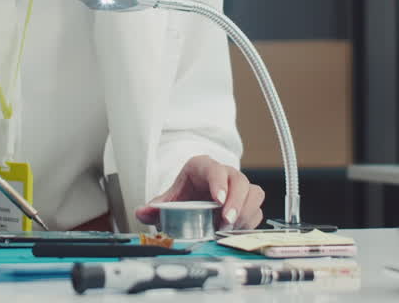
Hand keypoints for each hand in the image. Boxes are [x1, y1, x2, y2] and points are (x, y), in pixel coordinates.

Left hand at [134, 155, 264, 230]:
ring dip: (244, 212)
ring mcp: (240, 187)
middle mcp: (225, 173)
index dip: (218, 182)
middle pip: (239, 181)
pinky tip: (235, 231)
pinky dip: (248, 222)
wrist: (195, 200)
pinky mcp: (249, 202)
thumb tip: (142, 212)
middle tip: (225, 221)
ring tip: (229, 228)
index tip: (218, 199)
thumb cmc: (185, 195)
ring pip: (253, 193)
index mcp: (203, 167)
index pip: (214, 169)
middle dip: (236, 202)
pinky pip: (257, 209)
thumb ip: (156, 207)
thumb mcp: (170, 199)